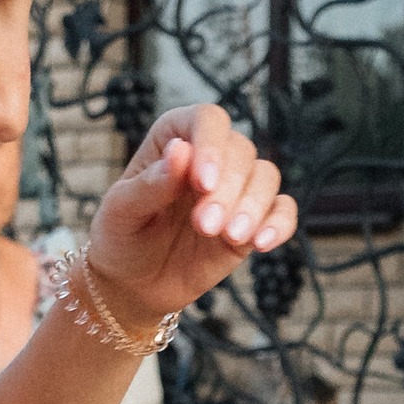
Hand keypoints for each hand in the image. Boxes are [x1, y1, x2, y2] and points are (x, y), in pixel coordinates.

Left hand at [84, 103, 296, 332]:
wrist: (134, 283)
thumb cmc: (122, 237)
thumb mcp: (122, 211)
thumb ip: (150, 184)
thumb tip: (181, 151)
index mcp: (175, 139)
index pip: (207, 120)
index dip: (211, 145)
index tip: (202, 183)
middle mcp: (211, 157)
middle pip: (241, 150)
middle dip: (227, 189)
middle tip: (204, 226)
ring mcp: (235, 189)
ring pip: (266, 176)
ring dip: (253, 206)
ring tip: (228, 236)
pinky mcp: (251, 222)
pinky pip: (282, 211)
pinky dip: (279, 224)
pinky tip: (261, 244)